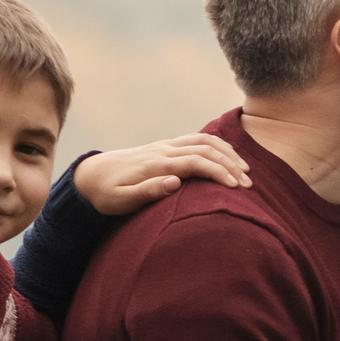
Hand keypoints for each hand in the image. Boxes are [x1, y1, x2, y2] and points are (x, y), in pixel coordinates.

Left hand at [73, 134, 250, 214]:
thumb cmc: (106, 194)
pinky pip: (196, 140)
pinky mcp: (164, 147)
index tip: (236, 187)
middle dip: (230, 164)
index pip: (195, 162)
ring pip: (203, 140)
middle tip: (248, 184)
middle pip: (205, 149)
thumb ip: (147, 191)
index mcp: (156, 164)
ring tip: (245, 171)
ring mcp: (164, 146)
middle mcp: (163, 150)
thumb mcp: (121, 200)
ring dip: (227, 153)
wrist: (90, 175)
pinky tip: (227, 158)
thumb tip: (174, 183)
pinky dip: (216, 146)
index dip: (219, 172)